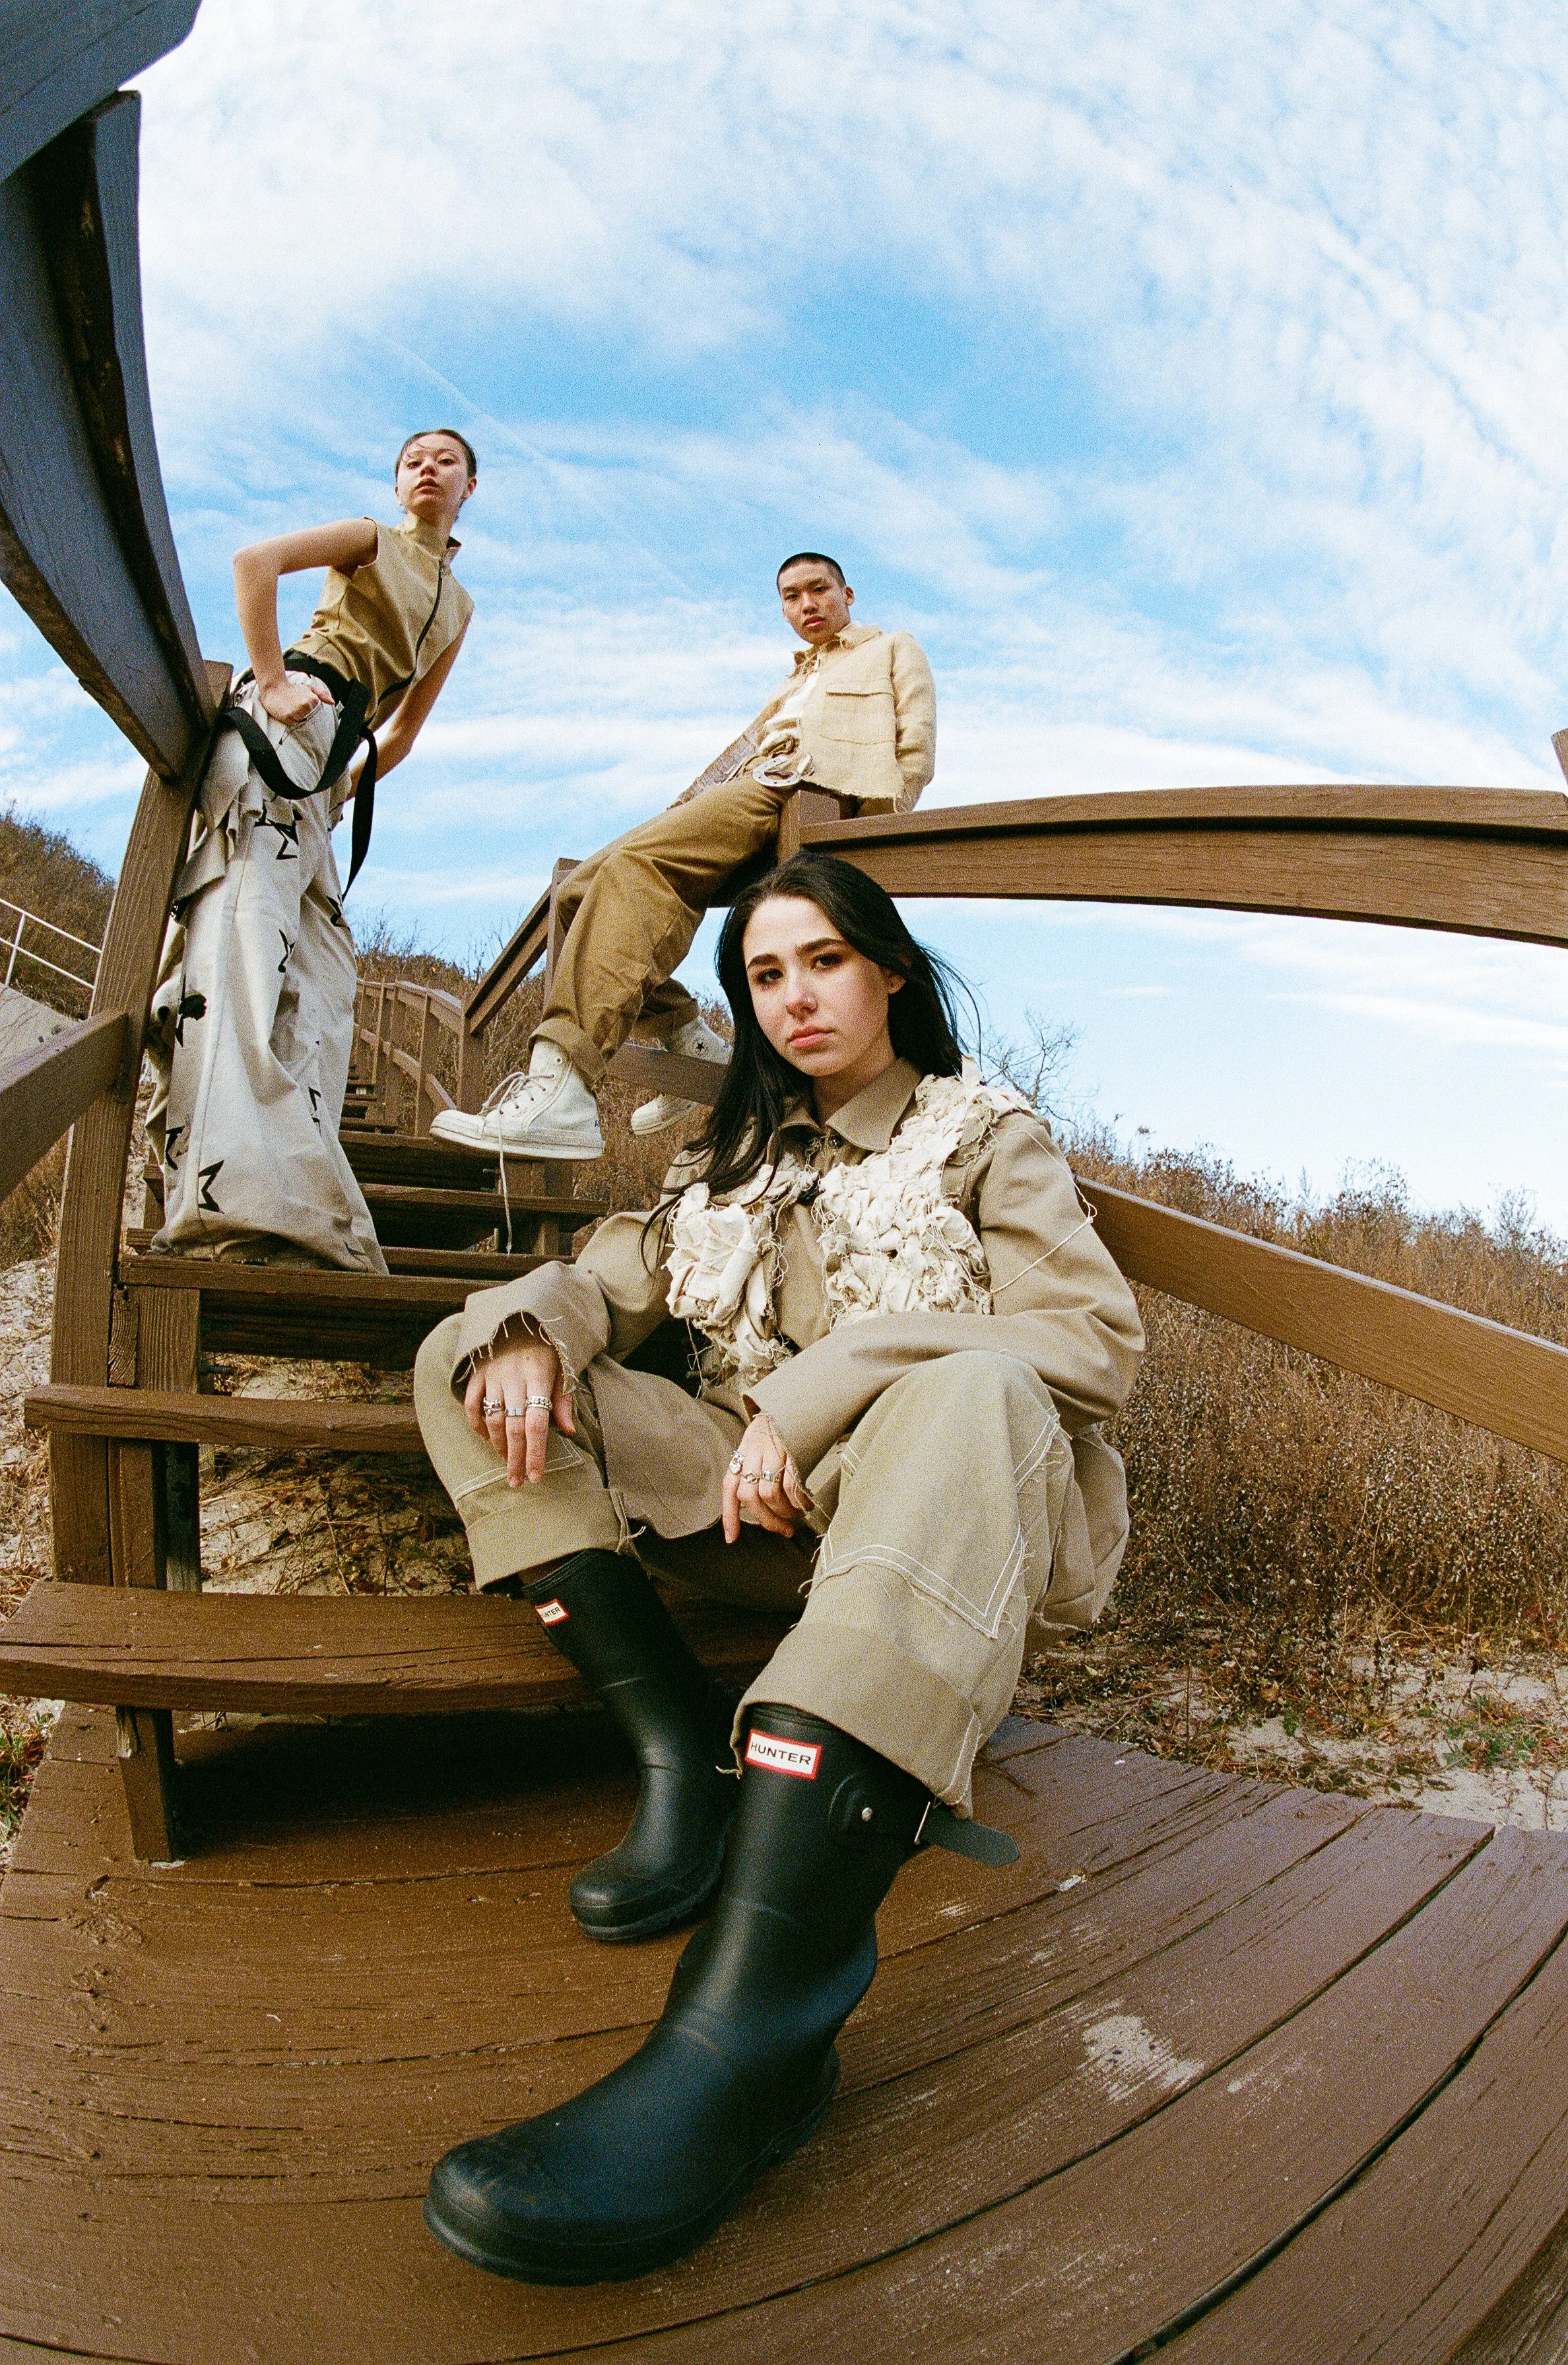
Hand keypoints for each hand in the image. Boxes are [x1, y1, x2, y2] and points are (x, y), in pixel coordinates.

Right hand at [257, 671, 332, 727]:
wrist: (273, 688)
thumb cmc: (292, 689)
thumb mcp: (309, 688)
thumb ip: (322, 694)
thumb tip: (332, 702)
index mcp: (312, 699)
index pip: (314, 710)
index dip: (306, 706)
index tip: (300, 699)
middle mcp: (305, 705)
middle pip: (307, 716)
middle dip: (301, 711)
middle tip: (293, 702)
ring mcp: (296, 711)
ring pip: (300, 720)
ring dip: (295, 715)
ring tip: (289, 705)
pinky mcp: (287, 717)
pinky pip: (292, 722)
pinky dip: (289, 718)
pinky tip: (285, 709)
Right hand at [464, 1327, 575, 1486]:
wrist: (519, 1315)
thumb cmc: (547, 1347)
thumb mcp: (563, 1368)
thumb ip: (564, 1400)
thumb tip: (569, 1433)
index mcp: (539, 1376)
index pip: (537, 1423)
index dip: (536, 1452)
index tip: (535, 1477)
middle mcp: (514, 1377)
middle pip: (515, 1427)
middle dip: (516, 1459)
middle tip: (517, 1482)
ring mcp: (492, 1374)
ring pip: (493, 1419)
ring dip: (500, 1446)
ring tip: (507, 1463)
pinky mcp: (476, 1372)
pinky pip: (471, 1404)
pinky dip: (477, 1425)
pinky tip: (487, 1439)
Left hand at [722, 1411, 811, 1541]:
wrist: (798, 1402)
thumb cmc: (779, 1430)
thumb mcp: (759, 1445)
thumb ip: (754, 1471)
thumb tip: (759, 1508)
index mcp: (743, 1452)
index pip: (729, 1487)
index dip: (729, 1516)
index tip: (731, 1539)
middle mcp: (754, 1452)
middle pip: (750, 1496)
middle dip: (765, 1520)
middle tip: (781, 1530)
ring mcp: (773, 1451)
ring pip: (770, 1494)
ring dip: (784, 1512)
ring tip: (795, 1516)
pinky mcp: (793, 1451)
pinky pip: (792, 1486)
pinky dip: (799, 1501)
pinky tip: (806, 1504)